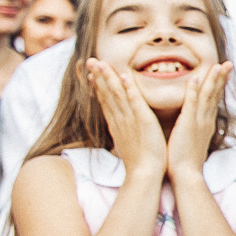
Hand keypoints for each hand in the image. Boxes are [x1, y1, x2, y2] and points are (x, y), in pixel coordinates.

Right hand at [87, 59, 166, 180]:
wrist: (145, 175)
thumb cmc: (140, 162)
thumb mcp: (128, 143)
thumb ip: (124, 133)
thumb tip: (121, 129)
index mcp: (117, 124)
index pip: (106, 101)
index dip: (98, 86)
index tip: (90, 73)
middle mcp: (120, 120)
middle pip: (107, 94)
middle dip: (98, 77)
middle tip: (90, 61)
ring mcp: (130, 120)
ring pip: (117, 94)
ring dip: (108, 78)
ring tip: (100, 63)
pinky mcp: (143, 121)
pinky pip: (135, 102)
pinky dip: (129, 89)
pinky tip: (124, 76)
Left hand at [166, 62, 232, 178]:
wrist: (186, 176)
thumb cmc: (185, 163)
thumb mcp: (192, 142)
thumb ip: (193, 131)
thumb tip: (192, 127)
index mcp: (206, 124)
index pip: (213, 101)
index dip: (219, 85)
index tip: (222, 73)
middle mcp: (205, 121)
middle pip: (215, 95)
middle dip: (221, 77)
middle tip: (228, 63)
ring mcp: (198, 122)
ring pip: (207, 96)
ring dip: (213, 79)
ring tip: (218, 65)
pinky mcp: (188, 125)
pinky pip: (191, 104)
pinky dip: (193, 90)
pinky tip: (196, 78)